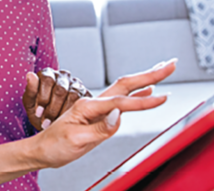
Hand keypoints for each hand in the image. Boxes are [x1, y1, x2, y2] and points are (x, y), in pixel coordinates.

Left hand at [23, 68, 91, 131]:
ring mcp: (76, 84)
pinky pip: (83, 102)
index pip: (47, 79)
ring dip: (63, 112)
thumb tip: (30, 75)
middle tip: (46, 121)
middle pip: (60, 89)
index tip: (38, 112)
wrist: (51, 122)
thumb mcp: (30, 103)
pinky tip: (66, 122)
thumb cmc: (39, 111)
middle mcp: (63, 76)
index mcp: (48, 74)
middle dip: (52, 108)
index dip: (42, 98)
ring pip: (73, 95)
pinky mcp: (86, 93)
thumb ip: (30, 90)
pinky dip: (74, 113)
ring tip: (55, 123)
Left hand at [29, 59, 176, 168]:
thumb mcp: (76, 140)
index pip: (121, 102)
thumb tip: (119, 116)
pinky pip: (122, 101)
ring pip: (126, 89)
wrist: (42, 150)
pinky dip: (138, 93)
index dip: (143, 101)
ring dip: (147, 79)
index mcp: (88, 107)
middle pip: (126, 84)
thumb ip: (100, 128)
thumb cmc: (55, 145)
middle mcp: (93, 103)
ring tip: (164, 70)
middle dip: (150, 74)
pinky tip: (148, 90)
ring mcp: (97, 108)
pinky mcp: (99, 115)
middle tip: (171, 64)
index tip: (163, 98)